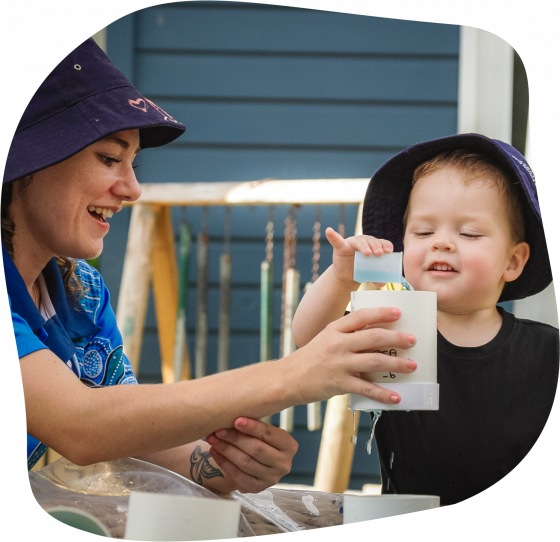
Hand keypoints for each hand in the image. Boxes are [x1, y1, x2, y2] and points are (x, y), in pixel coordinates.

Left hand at [206, 417, 297, 492]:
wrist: (258, 462)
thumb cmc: (260, 440)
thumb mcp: (264, 432)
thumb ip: (254, 426)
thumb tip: (232, 414)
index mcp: (289, 446)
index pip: (269, 434)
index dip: (252, 427)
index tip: (236, 420)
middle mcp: (283, 464)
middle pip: (256, 449)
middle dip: (235, 438)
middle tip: (219, 430)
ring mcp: (271, 478)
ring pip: (245, 462)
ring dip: (226, 449)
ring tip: (213, 439)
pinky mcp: (257, 488)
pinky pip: (237, 475)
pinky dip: (224, 462)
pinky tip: (215, 452)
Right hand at [291, 306, 416, 404]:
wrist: (288, 378)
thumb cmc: (310, 358)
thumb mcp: (326, 339)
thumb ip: (347, 336)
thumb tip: (377, 337)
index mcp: (334, 329)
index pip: (362, 316)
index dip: (381, 313)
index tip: (398, 313)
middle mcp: (338, 344)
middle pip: (374, 337)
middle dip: (397, 338)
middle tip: (412, 341)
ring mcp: (339, 363)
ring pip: (375, 360)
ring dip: (397, 364)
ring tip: (412, 366)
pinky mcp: (340, 383)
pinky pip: (367, 388)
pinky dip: (383, 394)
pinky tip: (396, 396)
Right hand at [325, 227, 392, 284]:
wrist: (347, 275)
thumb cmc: (361, 270)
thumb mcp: (370, 273)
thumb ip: (376, 276)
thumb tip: (382, 283)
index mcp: (374, 246)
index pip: (382, 243)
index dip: (386, 245)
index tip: (389, 251)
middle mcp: (364, 242)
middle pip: (371, 241)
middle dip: (376, 246)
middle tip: (379, 253)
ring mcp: (352, 243)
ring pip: (359, 241)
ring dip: (364, 245)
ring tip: (367, 252)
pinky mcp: (340, 247)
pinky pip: (337, 240)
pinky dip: (332, 235)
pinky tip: (329, 231)